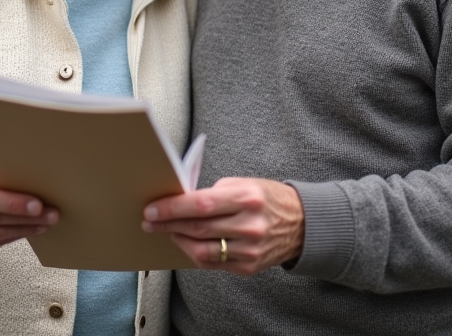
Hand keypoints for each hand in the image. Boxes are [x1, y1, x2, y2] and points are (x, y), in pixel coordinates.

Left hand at [142, 178, 304, 274]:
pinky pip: (213, 264)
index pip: (200, 205)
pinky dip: (195, 254)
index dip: (171, 208)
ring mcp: (250, 250)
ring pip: (202, 251)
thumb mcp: (244, 184)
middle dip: (168, 225)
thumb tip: (180, 202)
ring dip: (179, 241)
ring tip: (169, 232)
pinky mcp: (249, 267)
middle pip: (197, 228)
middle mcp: (249, 226)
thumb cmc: (267, 199)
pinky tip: (188, 243)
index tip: (151, 210)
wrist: (301, 224)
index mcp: (247, 199)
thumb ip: (213, 193)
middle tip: (150, 222)